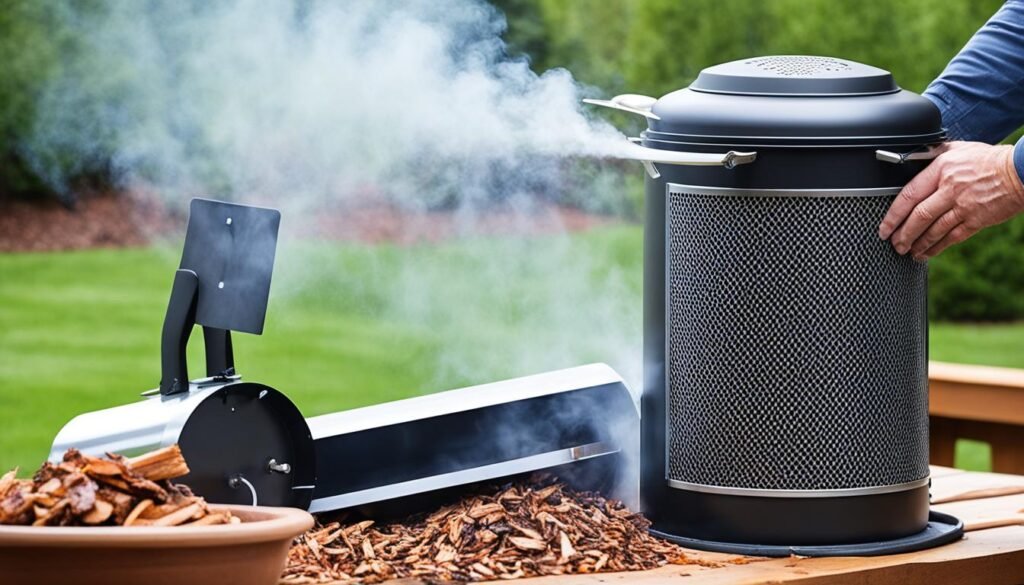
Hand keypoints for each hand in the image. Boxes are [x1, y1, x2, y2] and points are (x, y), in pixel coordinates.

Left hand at [878, 141, 1023, 259]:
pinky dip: (937, 248)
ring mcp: (964, 206)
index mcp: (942, 169)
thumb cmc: (989, 159)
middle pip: (918, 216)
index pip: (909, 195)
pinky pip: (952, 237)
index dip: (893, 215)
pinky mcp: (977, 220)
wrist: (1021, 170)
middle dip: (902, 234)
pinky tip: (926, 254)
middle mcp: (950, 188)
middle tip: (893, 244)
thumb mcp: (959, 149)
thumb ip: (935, 155)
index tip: (884, 227)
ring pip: (933, 230)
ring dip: (917, 244)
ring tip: (906, 251)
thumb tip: (914, 158)